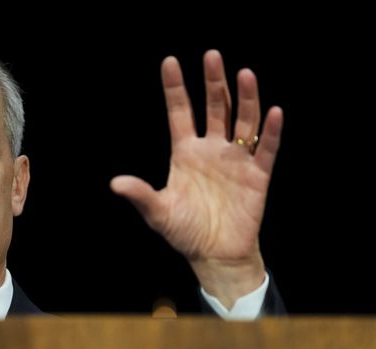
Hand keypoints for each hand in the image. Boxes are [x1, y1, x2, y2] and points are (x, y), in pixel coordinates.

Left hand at [110, 50, 282, 307]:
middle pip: (214, 108)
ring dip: (245, 98)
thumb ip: (140, 194)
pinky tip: (272, 112)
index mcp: (185, 153)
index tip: (170, 61)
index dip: (175, 88)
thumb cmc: (184, 232)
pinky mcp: (258, 175)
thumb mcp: (158, 212)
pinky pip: (266, 149)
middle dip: (213, 82)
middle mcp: (211, 150)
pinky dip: (270, 132)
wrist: (215, 254)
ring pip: (243, 121)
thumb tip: (115, 183)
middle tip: (211, 55)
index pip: (180, 113)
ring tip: (244, 74)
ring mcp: (236, 160)